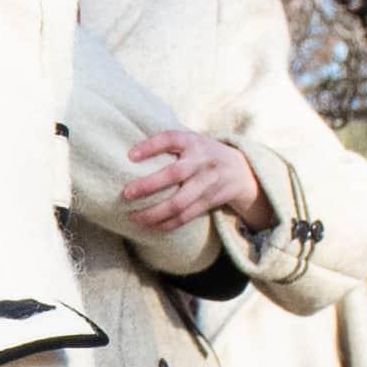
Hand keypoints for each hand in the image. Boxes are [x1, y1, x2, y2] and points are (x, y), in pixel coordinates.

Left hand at [118, 126, 260, 230]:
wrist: (240, 170)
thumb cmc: (203, 152)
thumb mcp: (192, 139)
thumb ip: (170, 142)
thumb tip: (130, 143)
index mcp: (192, 142)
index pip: (170, 139)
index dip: (150, 146)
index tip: (130, 156)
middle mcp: (200, 161)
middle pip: (173, 174)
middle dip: (148, 186)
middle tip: (126, 193)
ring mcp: (206, 183)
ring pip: (178, 203)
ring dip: (154, 213)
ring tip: (133, 217)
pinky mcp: (208, 202)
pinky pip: (185, 217)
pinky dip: (166, 224)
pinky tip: (149, 226)